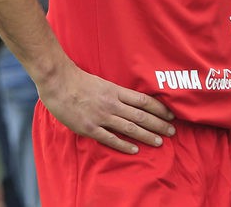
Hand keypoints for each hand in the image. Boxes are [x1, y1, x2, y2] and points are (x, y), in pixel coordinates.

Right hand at [36, 60, 176, 153]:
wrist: (59, 82)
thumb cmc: (79, 81)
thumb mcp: (104, 82)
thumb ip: (117, 92)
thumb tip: (131, 100)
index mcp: (116, 91)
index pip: (144, 101)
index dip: (159, 108)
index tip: (170, 114)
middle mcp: (112, 104)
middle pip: (141, 116)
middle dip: (158, 124)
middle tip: (172, 131)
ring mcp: (101, 116)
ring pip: (129, 128)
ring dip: (146, 135)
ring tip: (159, 142)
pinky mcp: (89, 128)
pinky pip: (110, 138)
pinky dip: (124, 144)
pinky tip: (135, 150)